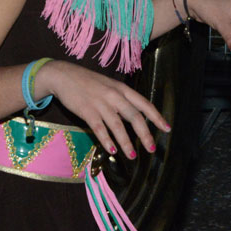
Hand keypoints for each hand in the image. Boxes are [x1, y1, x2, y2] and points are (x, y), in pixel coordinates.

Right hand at [38, 60, 169, 159]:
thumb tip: (135, 116)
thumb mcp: (109, 85)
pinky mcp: (87, 111)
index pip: (144, 103)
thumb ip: (121, 98)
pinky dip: (107, 140)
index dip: (156, 117)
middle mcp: (114, 95)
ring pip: (117, 125)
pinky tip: (112, 151)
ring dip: (126, 142)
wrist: (64, 75)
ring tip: (132, 156)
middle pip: (134, 116)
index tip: (167, 128)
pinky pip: (99, 128)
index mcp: (122, 88)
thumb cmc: (88, 82)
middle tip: (151, 149)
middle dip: (144, 134)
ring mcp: (100, 103)